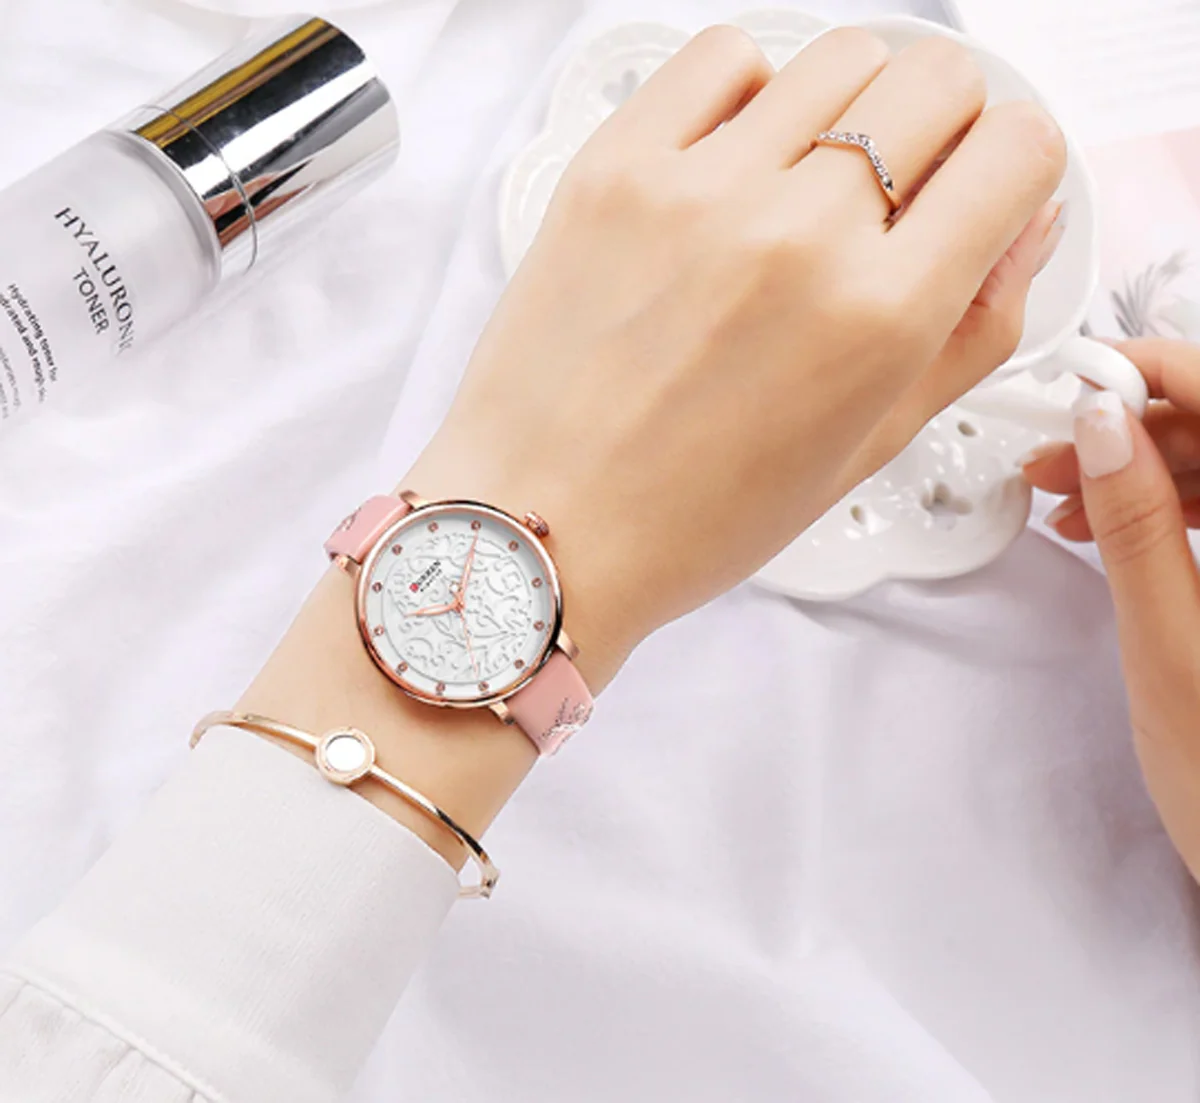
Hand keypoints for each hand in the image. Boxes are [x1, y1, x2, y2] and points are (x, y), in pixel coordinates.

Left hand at [404, 26, 1065, 688]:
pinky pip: (724, 59)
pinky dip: (749, 94)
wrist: (542, 524)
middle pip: (938, 79)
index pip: (1017, 149)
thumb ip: (971, 331)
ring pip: (839, 56)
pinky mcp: (616, 166)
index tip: (979, 194)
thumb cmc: (687, 516)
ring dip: (848, 111)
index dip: (1013, 168)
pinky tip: (733, 162)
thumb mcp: (864, 449)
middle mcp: (797, 234)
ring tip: (804, 189)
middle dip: (942, 131)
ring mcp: (700, 188)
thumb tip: (1022, 225)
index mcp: (877, 318)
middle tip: (895, 197)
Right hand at [1023, 339, 1199, 879]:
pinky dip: (1157, 503)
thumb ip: (1136, 525)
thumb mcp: (1171, 646)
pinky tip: (1106, 522)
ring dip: (1137, 465)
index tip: (1080, 379)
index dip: (1152, 373)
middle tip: (1052, 452)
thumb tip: (1101, 427)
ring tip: (1064, 495)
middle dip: (1133, 424)